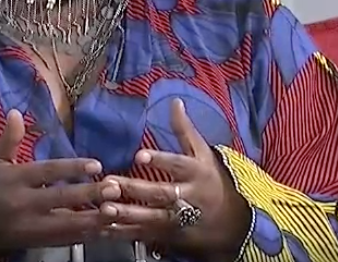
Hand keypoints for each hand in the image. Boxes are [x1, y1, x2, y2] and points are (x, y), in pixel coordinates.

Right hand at [0, 110, 120, 254]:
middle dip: (89, 194)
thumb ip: (8, 139)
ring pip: (66, 224)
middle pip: (60, 198)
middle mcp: (23, 204)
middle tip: (114, 188)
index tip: (96, 165)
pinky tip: (105, 228)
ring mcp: (33, 226)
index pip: (47, 172)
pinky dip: (87, 235)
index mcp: (14, 180)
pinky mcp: (40, 242)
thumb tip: (15, 112)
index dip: (71, 168)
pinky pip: (66, 240)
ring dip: (93, 218)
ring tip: (116, 210)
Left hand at [100, 99, 250, 259]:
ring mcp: (179, 219)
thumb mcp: (203, 153)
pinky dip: (124, 233)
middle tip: (110, 184)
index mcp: (196, 173)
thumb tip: (174, 101)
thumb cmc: (212, 179)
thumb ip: (185, 130)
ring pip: (152, 218)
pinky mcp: (169, 235)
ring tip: (104, 209)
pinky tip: (104, 229)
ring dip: (127, 215)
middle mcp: (188, 196)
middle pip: (161, 193)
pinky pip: (145, 235)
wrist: (233, 222)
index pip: (178, 165)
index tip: (139, 156)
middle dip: (135, 190)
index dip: (160, 160)